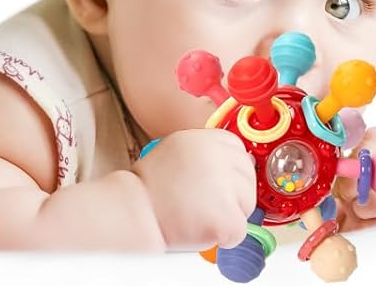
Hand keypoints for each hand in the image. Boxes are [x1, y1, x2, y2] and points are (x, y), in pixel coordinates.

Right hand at [134, 128, 254, 251]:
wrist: (127, 214)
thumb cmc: (145, 190)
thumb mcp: (178, 152)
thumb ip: (205, 155)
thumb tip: (230, 165)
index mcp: (208, 138)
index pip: (239, 153)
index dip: (229, 176)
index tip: (217, 188)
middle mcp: (219, 156)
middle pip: (247, 178)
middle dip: (231, 196)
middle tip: (203, 207)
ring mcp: (224, 185)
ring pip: (247, 204)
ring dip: (228, 215)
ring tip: (198, 218)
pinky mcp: (224, 215)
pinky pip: (238, 231)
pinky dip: (224, 238)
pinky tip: (201, 232)